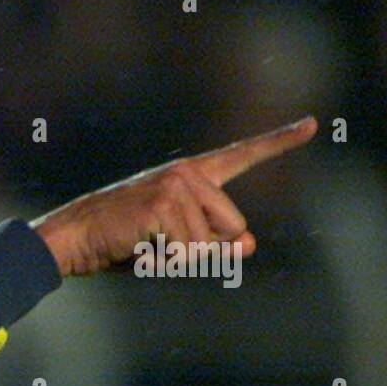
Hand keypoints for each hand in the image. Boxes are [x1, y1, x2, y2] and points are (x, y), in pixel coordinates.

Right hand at [31, 116, 316, 276]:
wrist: (73, 238)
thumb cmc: (121, 242)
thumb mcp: (174, 245)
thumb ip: (215, 244)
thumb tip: (250, 245)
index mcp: (192, 176)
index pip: (242, 156)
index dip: (280, 142)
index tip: (313, 124)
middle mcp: (188, 173)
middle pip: (234, 228)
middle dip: (205, 250)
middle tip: (160, 246)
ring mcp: (176, 185)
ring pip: (210, 244)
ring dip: (180, 259)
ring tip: (144, 246)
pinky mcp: (163, 204)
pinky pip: (188, 250)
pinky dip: (166, 261)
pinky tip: (139, 247)